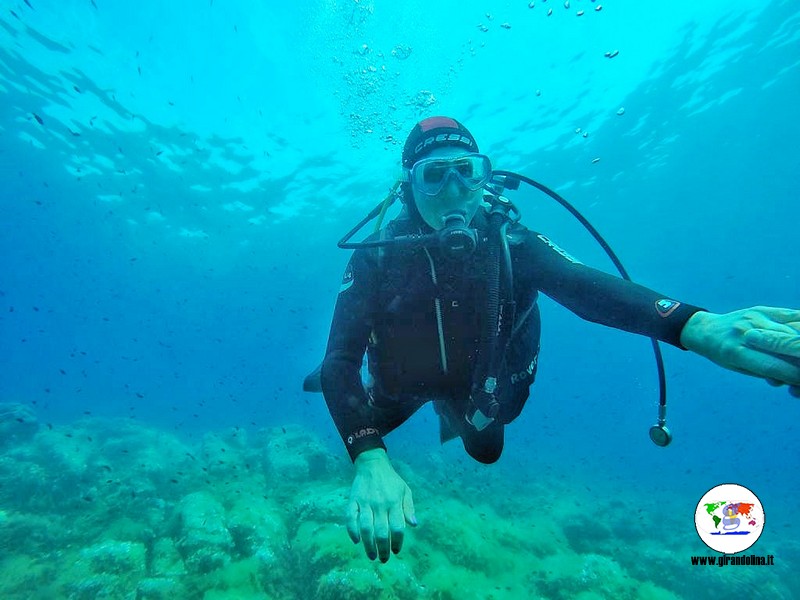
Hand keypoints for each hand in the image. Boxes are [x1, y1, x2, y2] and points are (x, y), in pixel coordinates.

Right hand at [347, 448, 416, 561]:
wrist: (372, 464)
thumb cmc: (391, 480)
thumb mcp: (405, 490)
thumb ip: (409, 507)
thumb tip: (413, 524)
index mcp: (394, 502)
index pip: (397, 527)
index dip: (397, 542)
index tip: (396, 551)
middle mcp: (380, 504)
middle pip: (381, 532)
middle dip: (383, 549)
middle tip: (383, 559)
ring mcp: (365, 503)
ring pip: (366, 528)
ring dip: (368, 545)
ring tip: (372, 556)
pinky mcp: (353, 501)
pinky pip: (350, 518)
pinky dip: (352, 531)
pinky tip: (356, 540)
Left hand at [680, 306, 799, 396]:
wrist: (707, 330)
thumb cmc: (724, 355)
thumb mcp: (739, 368)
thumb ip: (765, 372)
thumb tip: (793, 379)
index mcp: (735, 352)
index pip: (772, 366)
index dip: (793, 376)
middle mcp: (745, 333)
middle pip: (785, 347)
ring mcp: (754, 319)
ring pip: (792, 330)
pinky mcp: (762, 309)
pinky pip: (790, 315)